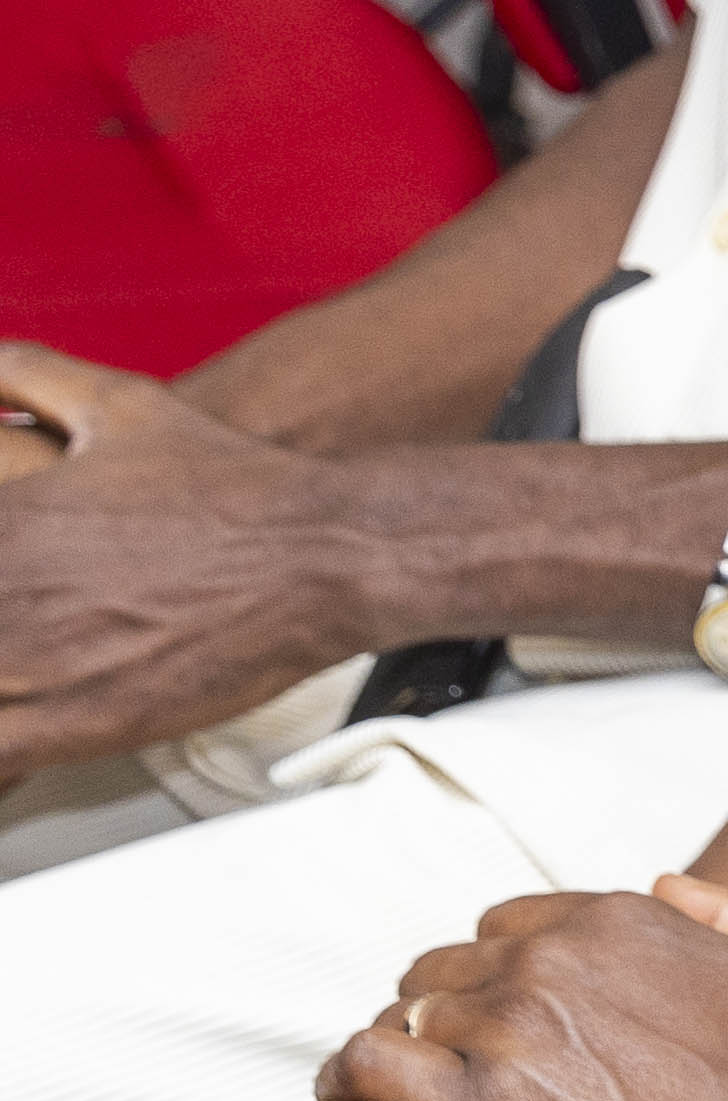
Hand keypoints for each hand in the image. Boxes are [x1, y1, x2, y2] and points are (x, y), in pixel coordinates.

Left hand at [0, 343, 362, 781]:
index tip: (12, 584)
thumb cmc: (232, 485)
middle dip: (0, 623)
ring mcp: (18, 664)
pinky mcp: (57, 728)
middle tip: (26, 620)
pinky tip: (22, 718)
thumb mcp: (120, 402)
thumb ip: (25, 373)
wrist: (321, 551)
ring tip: (24, 673)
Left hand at [323, 881, 727, 1100]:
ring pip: (403, 1014)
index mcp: (619, 920)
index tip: (502, 1018)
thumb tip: (666, 883)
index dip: (499, 972)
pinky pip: (370, 1070)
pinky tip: (355, 1100)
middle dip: (446, 1011)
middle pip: (446, 969)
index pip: (508, 924)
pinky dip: (351, 1079)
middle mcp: (554, 960)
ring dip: (401, 1048)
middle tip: (456, 1068)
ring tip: (403, 1093)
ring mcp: (512, 1033)